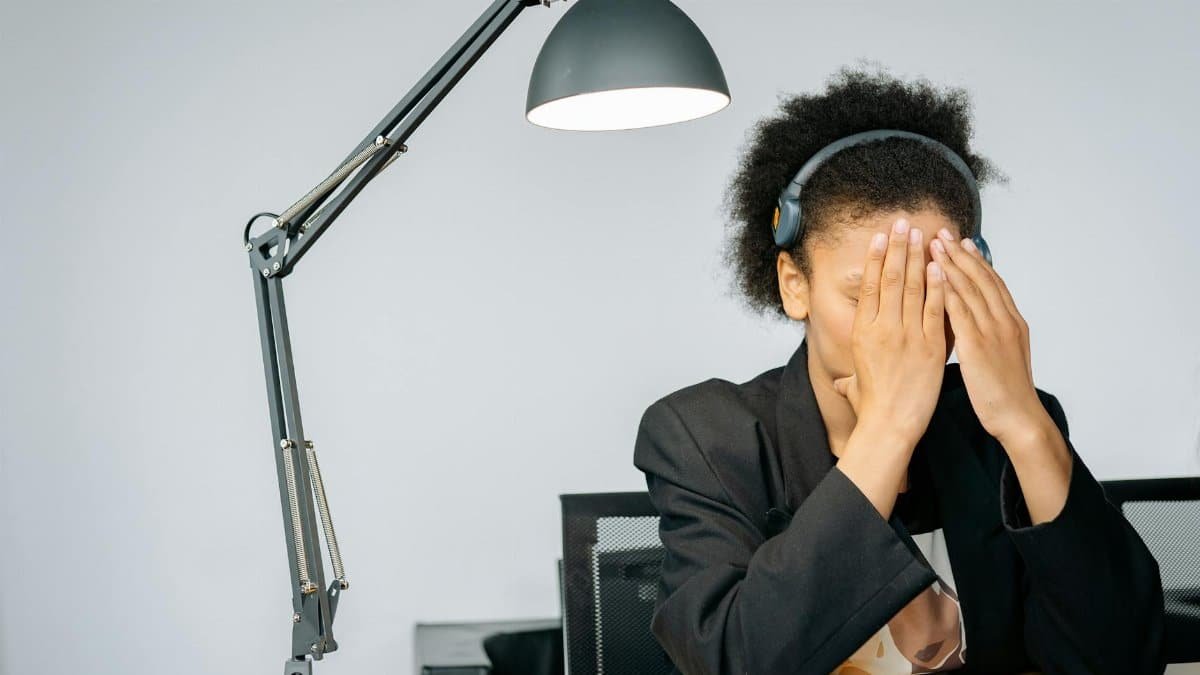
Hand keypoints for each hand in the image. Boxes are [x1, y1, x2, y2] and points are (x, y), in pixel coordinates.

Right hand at [832, 218, 947, 443]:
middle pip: (890, 279)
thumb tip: (837, 382)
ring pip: (913, 287)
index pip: (869, 286)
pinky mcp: (930, 345)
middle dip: (897, 247)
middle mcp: (882, 328)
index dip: (875, 258)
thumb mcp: (852, 387)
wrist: (889, 425)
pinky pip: (935, 308)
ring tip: (922, 234)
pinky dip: (938, 284)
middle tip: (902, 222)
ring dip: (918, 257)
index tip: (880, 237)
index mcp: (862, 332)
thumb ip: (847, 379)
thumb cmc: (871, 408)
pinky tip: (941, 265)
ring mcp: (906, 334)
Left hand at [928, 227, 1045, 442]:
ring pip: (971, 289)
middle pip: (981, 278)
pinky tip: (934, 276)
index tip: (961, 243)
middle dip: (961, 254)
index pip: (992, 283)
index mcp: (1012, 323)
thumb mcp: (1003, 357)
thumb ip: (992, 336)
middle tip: (943, 233)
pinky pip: (960, 312)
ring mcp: (993, 331)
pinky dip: (948, 290)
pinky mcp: (978, 345)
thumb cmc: (1006, 394)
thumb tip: (979, 325)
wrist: (1019, 418)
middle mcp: (1005, 321)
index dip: (976, 261)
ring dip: (951, 264)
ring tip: (934, 245)